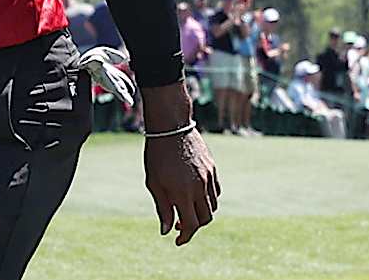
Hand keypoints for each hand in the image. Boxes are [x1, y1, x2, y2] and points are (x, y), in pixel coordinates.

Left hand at [145, 130, 220, 245]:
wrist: (170, 126)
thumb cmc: (156, 155)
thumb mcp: (154, 183)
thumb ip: (162, 207)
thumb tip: (166, 231)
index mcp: (182, 193)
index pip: (190, 225)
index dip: (185, 237)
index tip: (177, 241)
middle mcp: (199, 188)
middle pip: (204, 219)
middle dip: (193, 226)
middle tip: (179, 224)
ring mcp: (208, 178)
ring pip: (212, 206)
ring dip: (201, 213)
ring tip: (186, 209)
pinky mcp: (212, 169)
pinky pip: (215, 192)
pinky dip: (208, 199)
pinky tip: (195, 196)